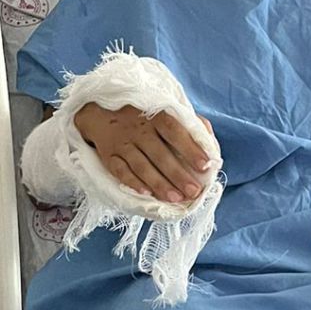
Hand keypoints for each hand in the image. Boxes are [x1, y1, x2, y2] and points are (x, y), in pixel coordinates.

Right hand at [73, 102, 215, 202]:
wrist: (101, 113)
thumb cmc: (143, 117)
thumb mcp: (165, 111)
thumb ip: (189, 123)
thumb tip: (210, 142)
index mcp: (156, 115)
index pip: (175, 131)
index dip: (190, 148)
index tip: (205, 165)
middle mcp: (139, 129)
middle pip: (160, 154)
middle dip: (178, 174)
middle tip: (194, 191)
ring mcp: (123, 143)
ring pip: (141, 165)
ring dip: (158, 183)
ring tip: (176, 198)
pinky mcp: (109, 156)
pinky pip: (119, 170)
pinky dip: (132, 182)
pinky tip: (146, 193)